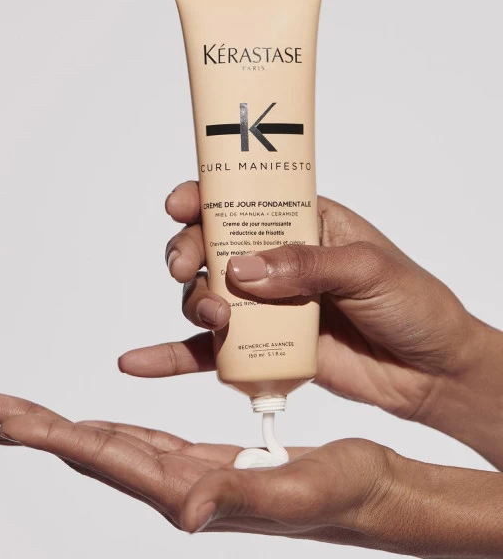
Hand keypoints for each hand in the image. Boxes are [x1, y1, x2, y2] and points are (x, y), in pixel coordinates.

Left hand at [0, 393, 502, 556]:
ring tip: (31, 416)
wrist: (370, 493)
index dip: (54, 437)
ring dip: (70, 430)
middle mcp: (182, 486)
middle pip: (97, 454)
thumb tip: (184, 512)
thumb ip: (239, 497)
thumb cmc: (343, 493)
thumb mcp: (297, 489)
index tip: (5, 420)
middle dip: (44, 430)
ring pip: (115, 448)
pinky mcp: (208, 462)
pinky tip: (101, 425)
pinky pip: (147, 443)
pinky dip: (115, 430)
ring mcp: (192, 475)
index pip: (108, 461)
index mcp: (193, 491)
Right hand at [119, 182, 502, 467]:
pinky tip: (139, 362)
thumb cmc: (413, 304)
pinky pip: (208, 351)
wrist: (429, 371)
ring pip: (207, 295)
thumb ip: (304, 266)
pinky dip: (172, 356)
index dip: (205, 196)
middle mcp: (275, 260)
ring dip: (195, 302)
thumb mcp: (368, 269)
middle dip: (188, 253)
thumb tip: (242, 270)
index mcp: (302, 223)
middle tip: (189, 269)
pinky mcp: (259, 346)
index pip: (244, 198)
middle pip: (211, 246)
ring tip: (216, 318)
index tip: (180, 206)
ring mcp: (265, 304)